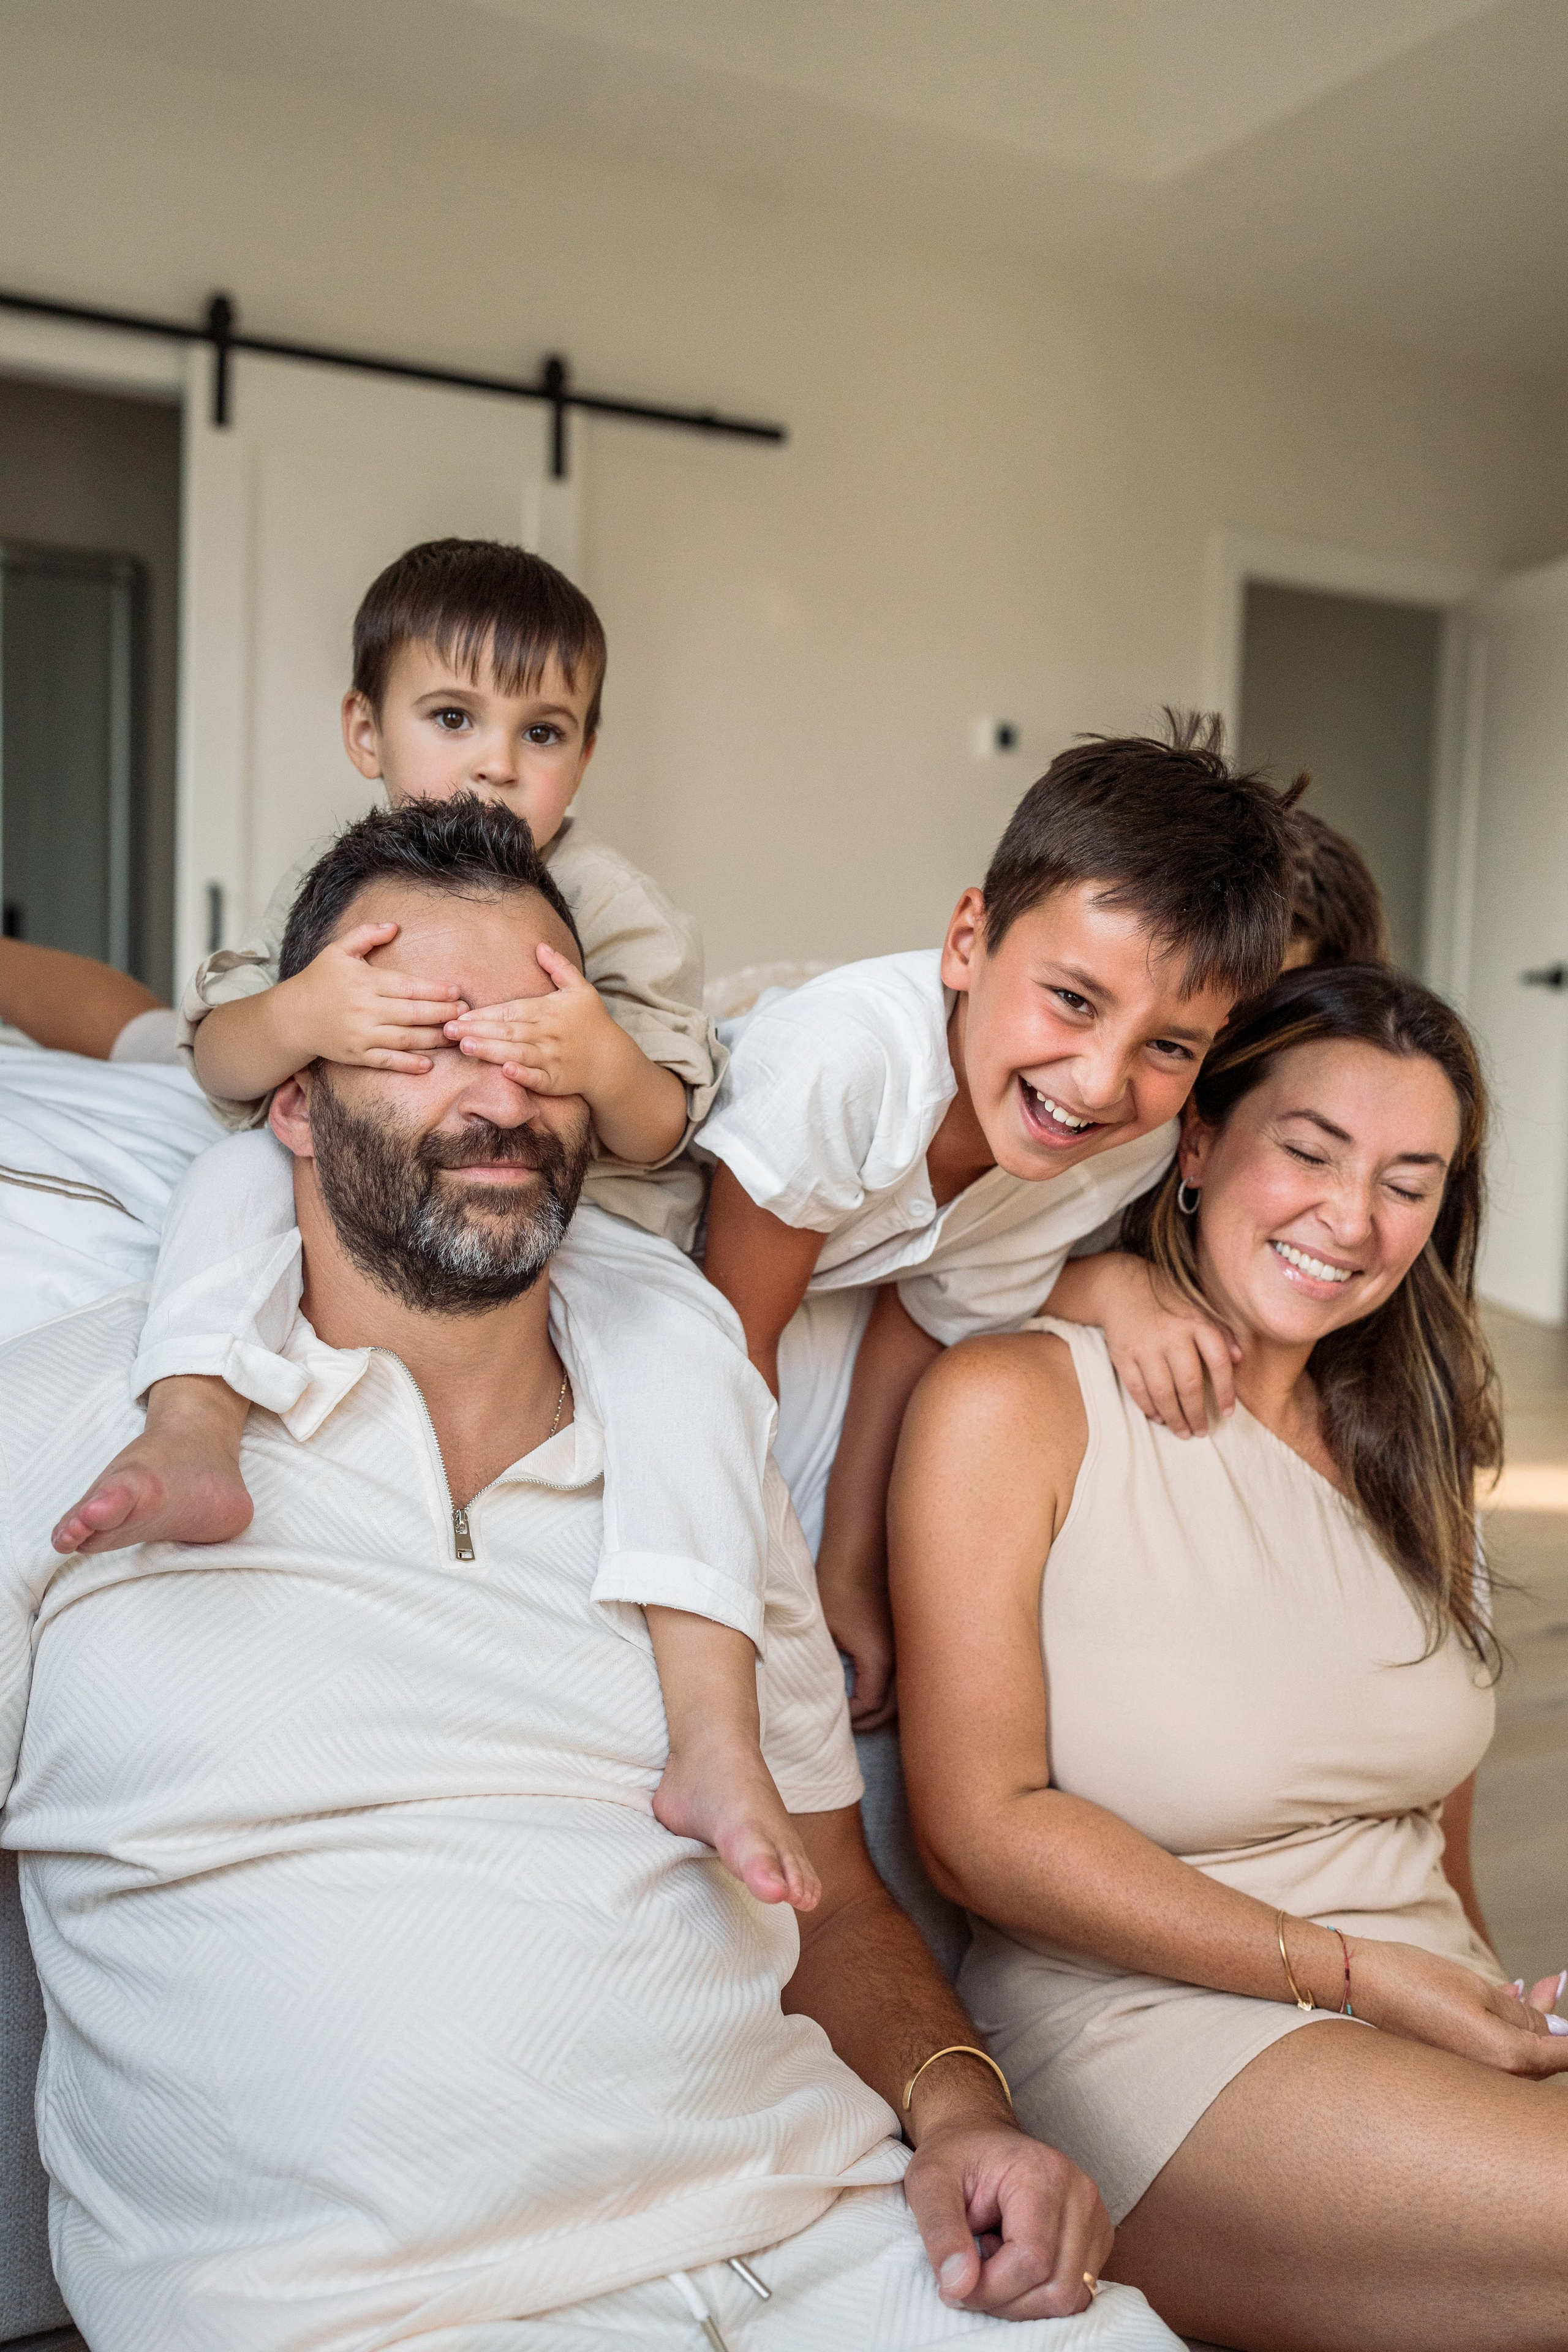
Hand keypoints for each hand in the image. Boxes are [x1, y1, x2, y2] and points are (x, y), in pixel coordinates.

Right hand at [275, 923, 466, 1073]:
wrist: (292, 1017)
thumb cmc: (320, 980)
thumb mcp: (338, 950)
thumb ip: (366, 935)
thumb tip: (394, 926)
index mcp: (365, 982)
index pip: (407, 986)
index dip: (435, 990)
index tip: (456, 991)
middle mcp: (365, 1009)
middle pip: (412, 1013)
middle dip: (442, 1014)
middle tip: (465, 1013)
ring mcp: (361, 1035)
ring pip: (405, 1038)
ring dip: (434, 1039)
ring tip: (456, 1035)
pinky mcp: (357, 1055)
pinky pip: (387, 1061)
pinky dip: (408, 1064)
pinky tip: (428, 1063)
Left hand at [444, 944, 617, 1099]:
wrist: (612, 1060)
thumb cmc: (593, 1022)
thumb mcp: (580, 989)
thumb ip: (559, 967)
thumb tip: (540, 945)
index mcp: (548, 1010)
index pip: (510, 1010)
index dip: (484, 1013)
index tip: (458, 1015)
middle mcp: (548, 1033)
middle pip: (508, 1030)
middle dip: (477, 1030)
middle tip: (448, 1030)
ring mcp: (552, 1058)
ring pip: (518, 1052)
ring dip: (491, 1050)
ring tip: (465, 1047)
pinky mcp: (556, 1080)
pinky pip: (538, 1078)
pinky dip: (523, 1075)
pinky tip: (505, 1071)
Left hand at [817, 1562, 896, 1730]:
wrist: (859, 1553)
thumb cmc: (836, 1588)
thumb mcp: (823, 1633)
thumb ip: (827, 1669)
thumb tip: (820, 1695)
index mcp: (879, 1659)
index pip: (869, 1706)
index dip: (851, 1716)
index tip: (833, 1715)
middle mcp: (900, 1658)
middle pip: (892, 1708)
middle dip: (869, 1720)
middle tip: (848, 1723)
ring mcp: (907, 1648)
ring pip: (904, 1694)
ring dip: (884, 1707)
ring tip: (861, 1711)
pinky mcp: (907, 1638)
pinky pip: (906, 1676)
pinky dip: (893, 1689)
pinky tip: (874, 1687)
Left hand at [904, 2117, 1112, 2320]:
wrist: (976, 2137)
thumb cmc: (953, 2158)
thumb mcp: (928, 2183)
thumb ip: (941, 2234)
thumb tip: (958, 2288)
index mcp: (1043, 2173)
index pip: (1031, 2261)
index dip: (989, 2288)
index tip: (954, 2282)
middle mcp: (1080, 2194)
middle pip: (1058, 2288)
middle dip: (1007, 2300)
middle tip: (972, 2271)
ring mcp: (1094, 2216)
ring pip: (1072, 2298)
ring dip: (1024, 2299)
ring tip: (995, 2259)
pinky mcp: (1096, 2237)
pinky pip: (1078, 2293)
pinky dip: (1041, 2293)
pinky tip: (1014, 2262)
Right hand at [1097, 1256, 1239, 1437]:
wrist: (1120, 1286)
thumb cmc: (1167, 1302)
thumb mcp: (1198, 1308)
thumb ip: (1220, 1333)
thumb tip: (1238, 1359)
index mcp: (1195, 1322)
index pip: (1218, 1363)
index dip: (1226, 1392)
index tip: (1228, 1412)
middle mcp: (1171, 1335)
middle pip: (1189, 1384)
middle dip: (1197, 1414)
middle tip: (1202, 1431)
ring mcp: (1145, 1346)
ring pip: (1163, 1392)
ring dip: (1174, 1417)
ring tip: (1183, 1432)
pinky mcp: (1123, 1354)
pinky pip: (1137, 1388)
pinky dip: (1148, 1407)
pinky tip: (1158, 1417)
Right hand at [1345, 1934, 1567, 2077]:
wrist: (1360, 1984)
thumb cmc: (1415, 1981)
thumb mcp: (1478, 1987)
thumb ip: (1523, 2014)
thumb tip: (1556, 2029)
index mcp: (1505, 2058)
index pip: (1563, 2055)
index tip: (1566, 2010)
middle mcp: (1492, 2078)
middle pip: (1543, 2057)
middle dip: (1554, 2021)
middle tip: (1556, 1981)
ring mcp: (1472, 2075)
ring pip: (1519, 2053)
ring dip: (1531, 2021)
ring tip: (1536, 1984)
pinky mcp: (1455, 2066)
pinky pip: (1495, 2052)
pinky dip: (1506, 2028)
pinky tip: (1507, 1998)